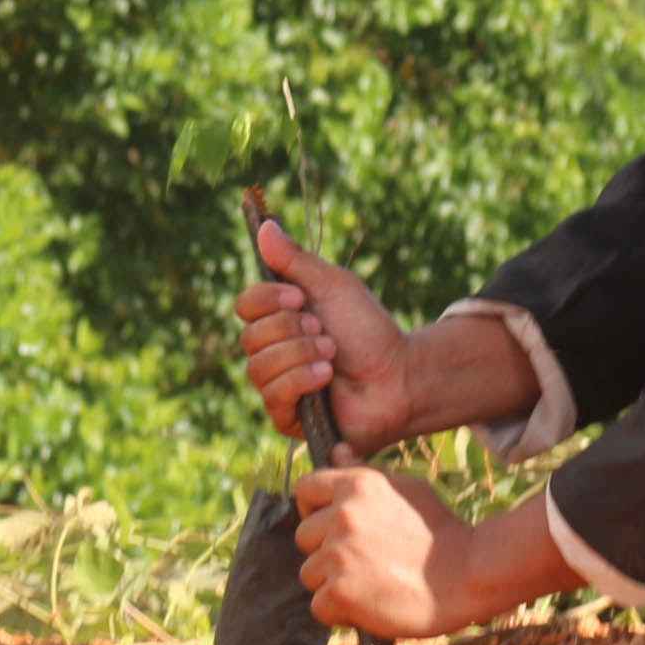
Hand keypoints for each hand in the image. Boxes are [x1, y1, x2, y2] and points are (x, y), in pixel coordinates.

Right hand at [234, 217, 412, 455]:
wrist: (399, 374)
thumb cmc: (369, 330)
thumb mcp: (335, 287)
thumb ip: (297, 261)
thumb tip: (264, 227)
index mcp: (280, 318)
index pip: (245, 304)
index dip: (267, 299)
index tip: (300, 297)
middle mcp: (272, 352)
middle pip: (250, 336)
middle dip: (292, 331)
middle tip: (325, 331)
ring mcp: (278, 386)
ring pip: (259, 368)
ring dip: (300, 355)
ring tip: (332, 355)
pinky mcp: (287, 417)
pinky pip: (273, 396)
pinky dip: (302, 380)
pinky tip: (327, 377)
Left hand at [293, 467, 473, 637]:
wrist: (469, 574)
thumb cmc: (440, 532)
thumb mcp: (407, 488)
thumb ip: (365, 473)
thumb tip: (336, 450)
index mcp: (358, 485)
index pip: (305, 489)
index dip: (313, 509)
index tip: (329, 526)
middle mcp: (343, 515)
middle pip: (303, 537)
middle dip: (325, 551)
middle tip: (362, 562)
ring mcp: (339, 554)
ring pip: (310, 573)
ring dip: (333, 583)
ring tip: (371, 584)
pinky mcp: (341, 592)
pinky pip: (320, 606)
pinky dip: (341, 612)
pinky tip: (371, 604)